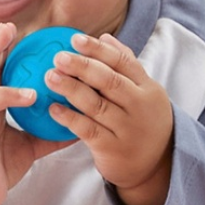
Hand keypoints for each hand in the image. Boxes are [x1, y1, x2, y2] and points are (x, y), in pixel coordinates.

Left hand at [45, 33, 173, 204]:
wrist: (155, 167)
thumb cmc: (142, 124)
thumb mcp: (142, 93)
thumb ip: (125, 66)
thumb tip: (104, 37)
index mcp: (147, 87)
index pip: (122, 62)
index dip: (98, 50)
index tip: (75, 39)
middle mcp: (139, 105)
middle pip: (109, 81)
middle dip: (82, 66)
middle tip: (58, 57)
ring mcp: (126, 128)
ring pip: (96, 104)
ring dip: (71, 89)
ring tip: (50, 77)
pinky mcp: (112, 148)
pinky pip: (87, 130)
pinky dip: (70, 118)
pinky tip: (52, 109)